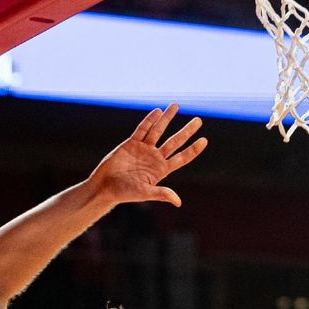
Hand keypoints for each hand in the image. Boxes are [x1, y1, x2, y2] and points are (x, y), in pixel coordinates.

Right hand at [89, 104, 206, 206]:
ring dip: (167, 119)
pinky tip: (157, 112)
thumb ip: (161, 193)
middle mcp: (155, 158)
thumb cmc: (124, 192)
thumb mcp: (144, 192)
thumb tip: (178, 202)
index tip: (204, 140)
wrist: (104, 186)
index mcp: (161, 170)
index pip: (182, 157)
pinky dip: (149, 121)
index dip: (193, 149)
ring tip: (176, 106)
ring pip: (158, 131)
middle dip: (187, 131)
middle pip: (175, 141)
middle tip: (199, 120)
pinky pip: (142, 129)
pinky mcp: (131, 144)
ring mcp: (143, 149)